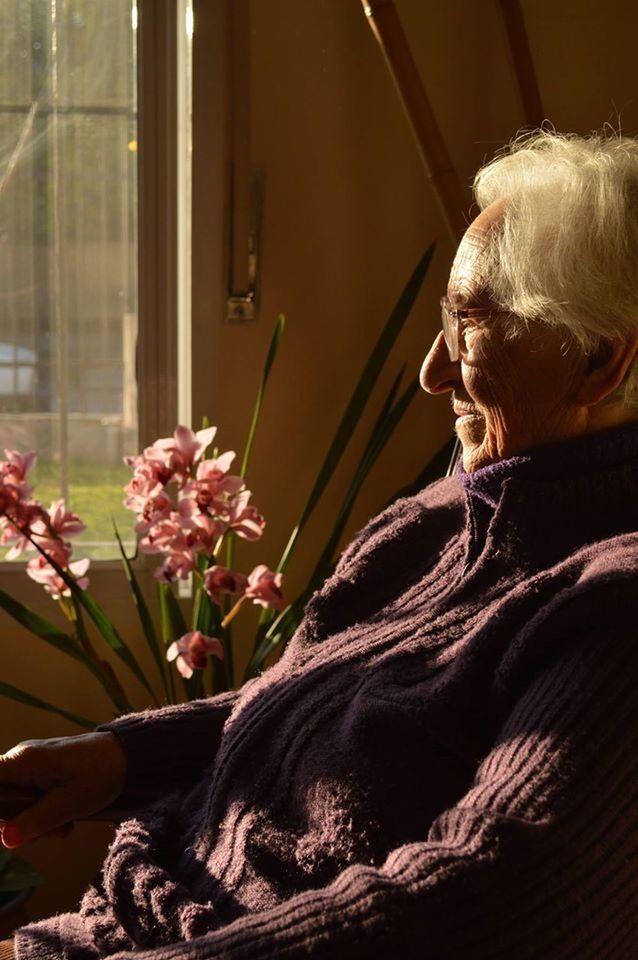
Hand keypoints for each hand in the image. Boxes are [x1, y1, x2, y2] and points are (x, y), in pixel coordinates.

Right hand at [0, 732, 126, 847]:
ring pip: (13, 804)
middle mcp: (19, 760)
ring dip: (34, 822)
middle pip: (0, 800)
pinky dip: (42, 814)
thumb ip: (34, 822)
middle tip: (48, 833)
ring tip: (63, 827)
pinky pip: (28, 799)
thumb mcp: (68, 804)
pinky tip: (63, 822)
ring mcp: (29, 767)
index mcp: (21, 761)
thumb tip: (4, 839)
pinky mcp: (40, 773)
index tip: (8, 826)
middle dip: (17, 823)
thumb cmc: (99, 774)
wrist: (126, 756)